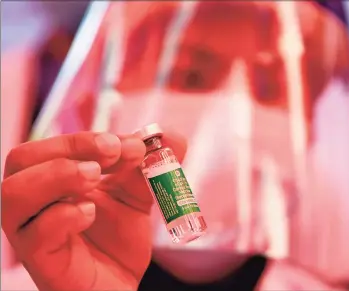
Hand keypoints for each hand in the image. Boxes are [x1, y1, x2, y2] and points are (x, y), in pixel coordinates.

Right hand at [1, 131, 186, 289]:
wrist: (119, 283)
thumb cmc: (118, 238)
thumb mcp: (137, 195)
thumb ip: (150, 165)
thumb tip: (172, 137)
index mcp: (55, 180)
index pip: (51, 146)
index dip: (86, 138)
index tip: (125, 143)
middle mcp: (36, 202)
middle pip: (22, 160)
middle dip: (69, 147)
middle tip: (110, 152)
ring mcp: (34, 232)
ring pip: (14, 194)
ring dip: (58, 175)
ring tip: (95, 179)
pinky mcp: (43, 262)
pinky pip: (34, 234)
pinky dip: (63, 216)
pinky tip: (90, 213)